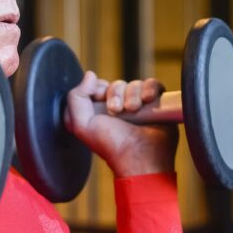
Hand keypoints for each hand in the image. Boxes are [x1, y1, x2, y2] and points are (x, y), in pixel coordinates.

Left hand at [64, 71, 178, 176]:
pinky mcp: (156, 104)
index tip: (100, 100)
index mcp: (101, 111)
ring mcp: (139, 105)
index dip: (99, 89)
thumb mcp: (81, 125)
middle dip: (116, 94)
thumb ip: (76, 97)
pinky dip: (150, 89)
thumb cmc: (111, 145)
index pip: (99, 86)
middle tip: (117, 111)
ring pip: (135, 84)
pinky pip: (153, 84)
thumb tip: (90, 75)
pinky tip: (148, 100)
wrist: (140, 157)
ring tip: (134, 110)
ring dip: (133, 95)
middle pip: (117, 84)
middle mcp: (120, 107)